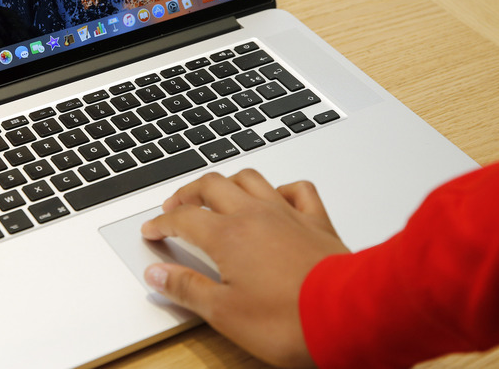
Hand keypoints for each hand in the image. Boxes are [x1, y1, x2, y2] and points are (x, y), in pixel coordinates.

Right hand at [141, 169, 348, 367]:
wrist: (346, 316)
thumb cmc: (289, 319)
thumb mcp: (223, 313)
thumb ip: (186, 288)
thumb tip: (157, 275)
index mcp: (227, 236)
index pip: (183, 218)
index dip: (162, 223)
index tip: (152, 230)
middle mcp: (254, 215)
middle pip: (212, 185)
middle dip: (187, 193)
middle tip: (175, 206)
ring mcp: (287, 213)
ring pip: (250, 179)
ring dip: (228, 182)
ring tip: (216, 193)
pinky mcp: (316, 221)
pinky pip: (297, 189)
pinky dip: (281, 188)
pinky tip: (275, 197)